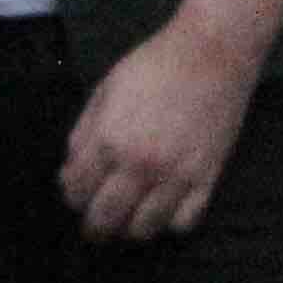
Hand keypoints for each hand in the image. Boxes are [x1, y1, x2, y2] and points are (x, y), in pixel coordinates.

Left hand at [59, 15, 260, 242]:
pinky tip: (163, 209)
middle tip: (95, 224)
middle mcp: (139, 165)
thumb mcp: (104, 92)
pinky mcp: (207, 179)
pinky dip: (170, 223)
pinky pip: (183, 223)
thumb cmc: (153, 65)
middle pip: (106, 219)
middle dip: (94, 226)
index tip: (76, 194)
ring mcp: (176, 176)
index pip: (76, 191)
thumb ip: (83, 134)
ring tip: (129, 218)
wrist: (212, 52)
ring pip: (144, 229)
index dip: (71, 197)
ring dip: (130, 229)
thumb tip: (71, 172)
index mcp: (108, 140)